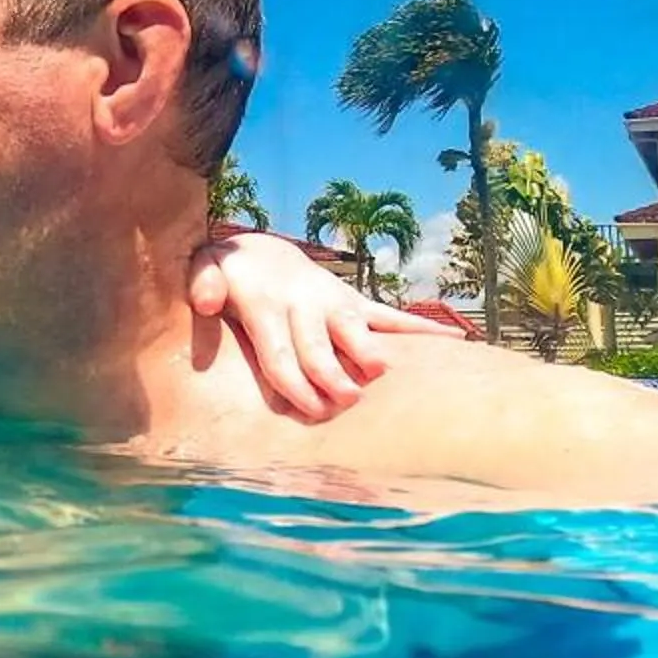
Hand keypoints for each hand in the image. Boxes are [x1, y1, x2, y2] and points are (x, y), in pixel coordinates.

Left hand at [187, 231, 469, 420]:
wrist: (260, 251)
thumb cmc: (230, 275)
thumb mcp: (204, 269)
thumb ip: (202, 282)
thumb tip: (203, 300)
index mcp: (266, 305)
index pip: (279, 350)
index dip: (292, 379)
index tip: (307, 407)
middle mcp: (304, 304)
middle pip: (319, 346)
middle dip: (331, 374)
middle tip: (344, 401)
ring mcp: (334, 303)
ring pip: (356, 329)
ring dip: (369, 351)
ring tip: (383, 371)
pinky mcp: (353, 303)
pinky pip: (389, 316)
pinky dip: (420, 329)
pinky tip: (455, 341)